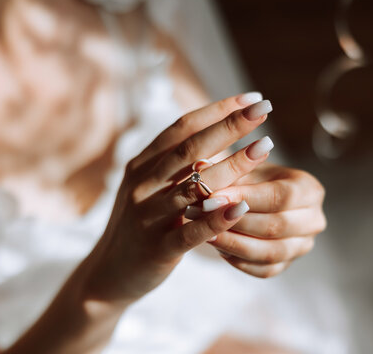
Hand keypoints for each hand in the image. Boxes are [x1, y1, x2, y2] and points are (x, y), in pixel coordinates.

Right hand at [82, 93, 274, 303]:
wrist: (107, 274)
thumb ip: (172, 164)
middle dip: (230, 126)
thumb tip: (216, 133)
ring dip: (232, 165)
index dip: (218, 110)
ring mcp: (147, 217)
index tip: (252, 98)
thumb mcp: (147, 188)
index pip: (182, 128)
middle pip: (190, 149)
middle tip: (265, 109)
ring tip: (265, 147)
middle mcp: (142, 185)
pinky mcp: (157, 248)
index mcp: (142, 165)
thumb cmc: (138, 225)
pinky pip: (190, 231)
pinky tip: (242, 206)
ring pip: (193, 186)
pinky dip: (217, 218)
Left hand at [193, 162, 325, 277]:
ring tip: (205, 232)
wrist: (256, 198)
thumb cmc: (250, 178)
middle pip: (275, 226)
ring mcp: (303, 246)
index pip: (280, 196)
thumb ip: (225, 169)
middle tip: (201, 216)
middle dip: (235, 222)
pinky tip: (217, 246)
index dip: (245, 198)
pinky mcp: (287, 264)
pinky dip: (238, 259)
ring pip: (269, 252)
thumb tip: (200, 166)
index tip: (212, 197)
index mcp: (310, 189)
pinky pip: (262, 269)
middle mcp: (314, 219)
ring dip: (233, 243)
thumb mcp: (242, 168)